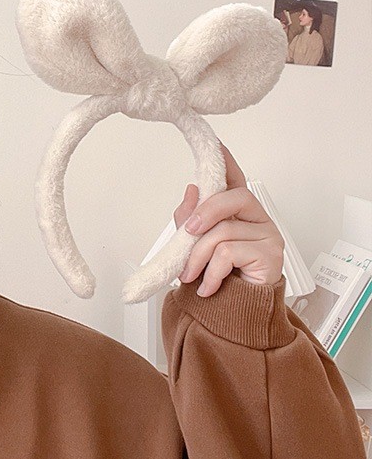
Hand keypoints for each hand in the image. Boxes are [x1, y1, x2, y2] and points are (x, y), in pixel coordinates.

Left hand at [173, 143, 284, 296]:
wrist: (234, 314)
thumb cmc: (218, 275)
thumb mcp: (194, 243)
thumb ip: (190, 217)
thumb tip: (192, 190)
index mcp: (238, 210)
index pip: (234, 178)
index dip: (226, 161)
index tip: (215, 144)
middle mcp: (257, 218)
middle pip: (232, 198)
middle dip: (203, 214)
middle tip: (186, 233)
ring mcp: (268, 235)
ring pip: (223, 231)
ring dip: (198, 255)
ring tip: (191, 274)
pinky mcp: (271, 256)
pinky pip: (229, 253)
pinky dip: (211, 272)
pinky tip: (209, 286)